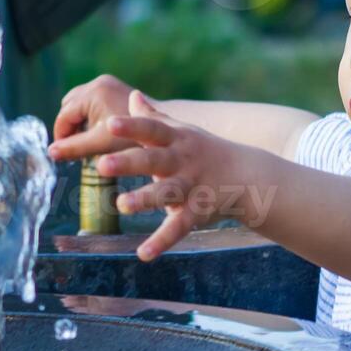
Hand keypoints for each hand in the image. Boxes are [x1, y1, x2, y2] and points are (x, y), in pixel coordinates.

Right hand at [49, 74, 138, 160]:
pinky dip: (90, 117)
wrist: (165, 128)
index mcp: (92, 93)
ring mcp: (107, 83)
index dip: (60, 136)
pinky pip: (93, 102)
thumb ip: (74, 148)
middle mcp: (98, 82)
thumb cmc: (134, 137)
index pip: (64, 115)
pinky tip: (97, 134)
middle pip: (70, 107)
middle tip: (73, 148)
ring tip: (85, 142)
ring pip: (81, 104)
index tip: (61, 153)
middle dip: (69, 127)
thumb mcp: (100, 144)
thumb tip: (50, 153)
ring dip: (79, 122)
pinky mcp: (115, 89)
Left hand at [98, 91, 246, 261]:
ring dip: (144, 199)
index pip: (151, 130)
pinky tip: (143, 254)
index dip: (131, 126)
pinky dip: (162, 241)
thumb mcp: (182, 131)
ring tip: (121, 205)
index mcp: (176, 140)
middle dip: (129, 162)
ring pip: (166, 193)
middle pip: (153, 160)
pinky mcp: (198, 212)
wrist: (248, 175)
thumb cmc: (206, 151)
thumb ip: (154, 117)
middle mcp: (182, 161)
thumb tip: (133, 96)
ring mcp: (191, 186)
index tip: (109, 124)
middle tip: (102, 164)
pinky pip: (178, 228)